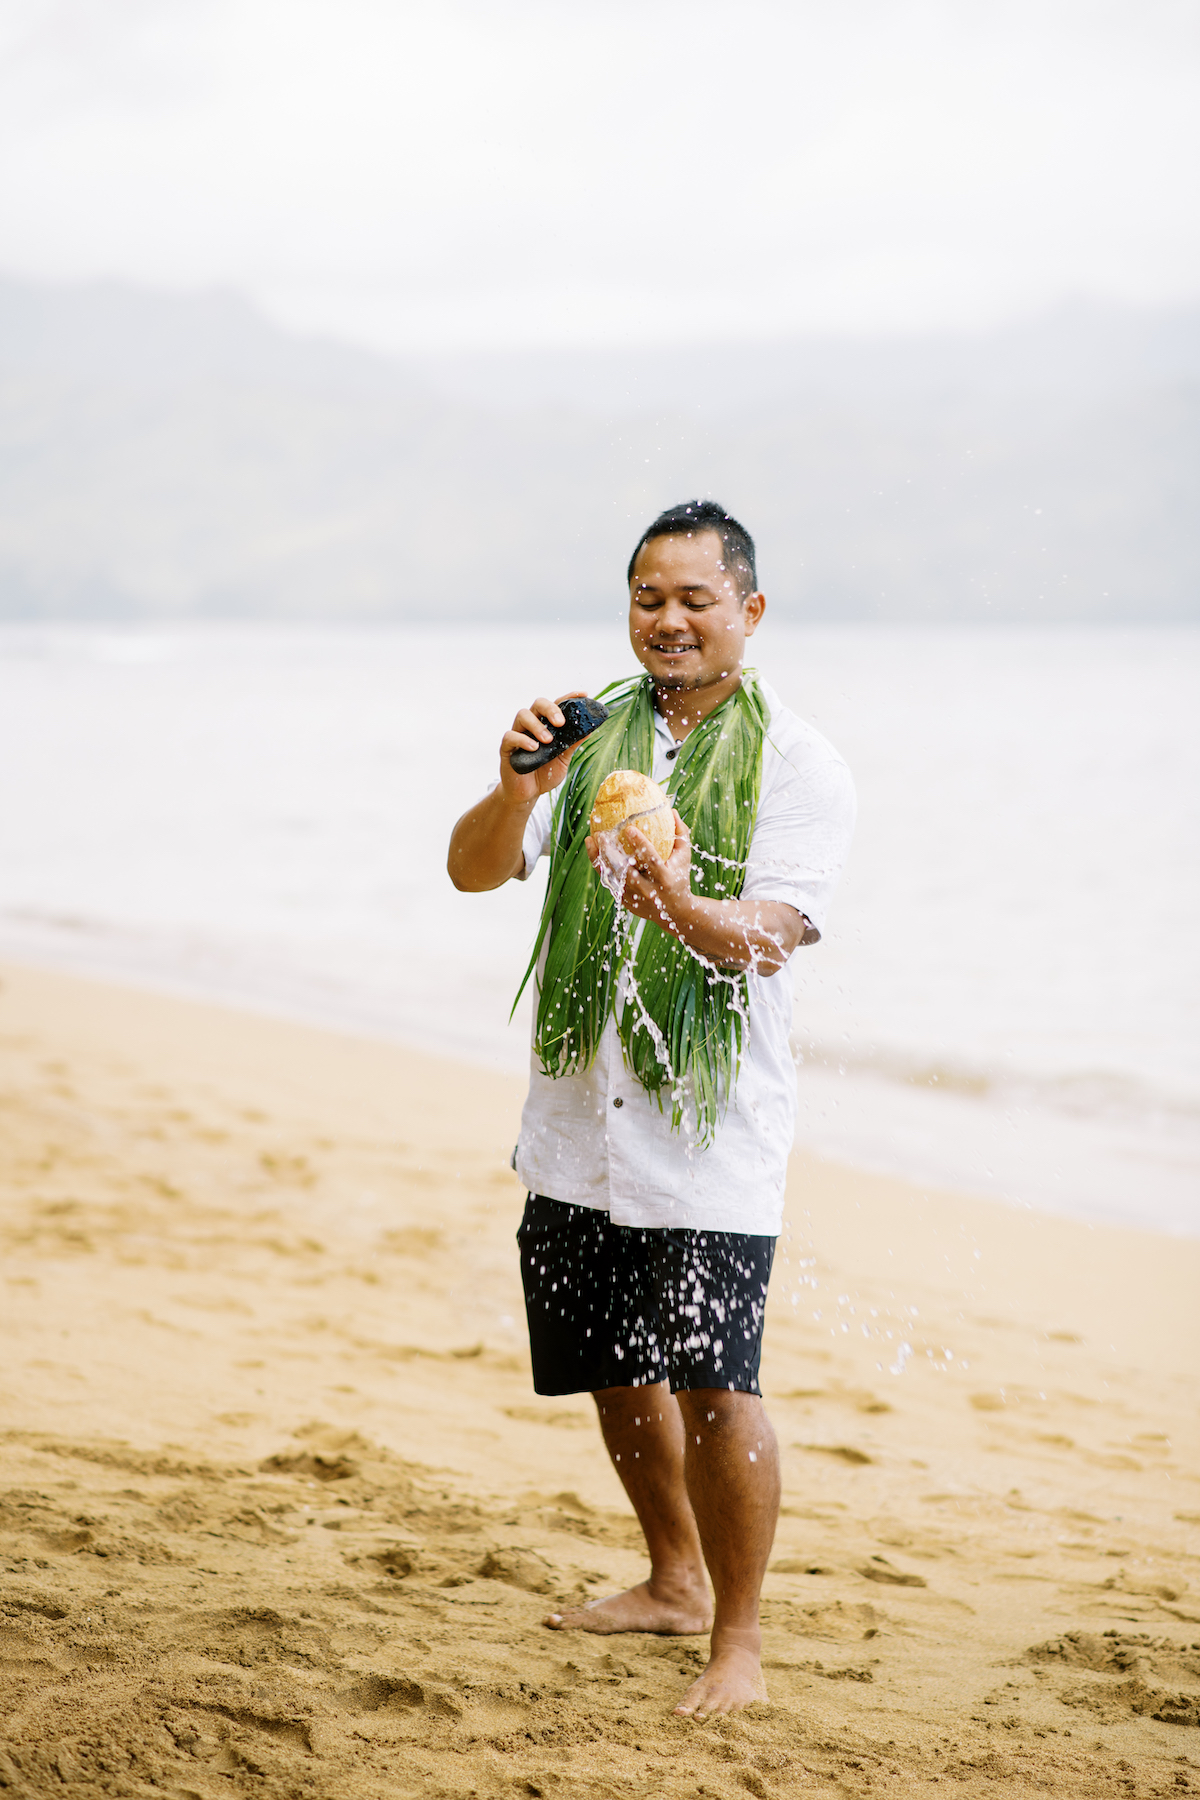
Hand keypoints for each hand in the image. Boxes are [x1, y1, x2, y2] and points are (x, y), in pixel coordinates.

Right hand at [498, 690, 589, 806]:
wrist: (528, 794)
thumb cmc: (545, 774)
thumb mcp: (563, 760)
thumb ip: (572, 744)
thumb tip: (590, 730)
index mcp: (547, 725)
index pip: (557, 705)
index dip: (569, 697)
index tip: (583, 694)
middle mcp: (532, 725)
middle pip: (538, 704)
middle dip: (550, 709)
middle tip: (561, 722)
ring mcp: (518, 734)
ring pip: (523, 715)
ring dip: (537, 725)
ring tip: (548, 740)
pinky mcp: (506, 748)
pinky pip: (510, 736)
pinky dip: (522, 739)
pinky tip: (534, 748)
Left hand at [586, 811, 693, 933]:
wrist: (675, 912)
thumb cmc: (680, 877)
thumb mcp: (684, 857)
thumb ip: (680, 833)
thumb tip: (672, 810)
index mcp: (664, 879)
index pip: (651, 860)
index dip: (640, 844)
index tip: (628, 828)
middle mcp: (648, 890)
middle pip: (625, 871)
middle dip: (611, 852)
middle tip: (601, 834)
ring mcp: (635, 898)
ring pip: (612, 877)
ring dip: (599, 859)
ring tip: (590, 840)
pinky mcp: (625, 901)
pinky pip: (610, 882)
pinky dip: (601, 867)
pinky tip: (594, 853)